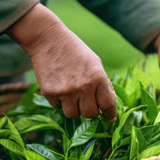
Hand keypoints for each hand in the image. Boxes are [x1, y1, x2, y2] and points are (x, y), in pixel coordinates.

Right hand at [7, 4, 116, 122]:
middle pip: (90, 114)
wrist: (49, 40)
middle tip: (86, 103)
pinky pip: (58, 107)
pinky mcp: (50, 92)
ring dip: (73, 108)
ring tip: (71, 94)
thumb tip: (107, 106)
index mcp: (98, 78)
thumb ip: (102, 84)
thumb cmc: (76, 52)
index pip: (108, 105)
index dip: (110, 114)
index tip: (109, 119)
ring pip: (73, 114)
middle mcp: (83, 87)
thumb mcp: (95, 64)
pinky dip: (59, 101)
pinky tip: (59, 86)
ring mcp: (66, 91)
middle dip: (89, 111)